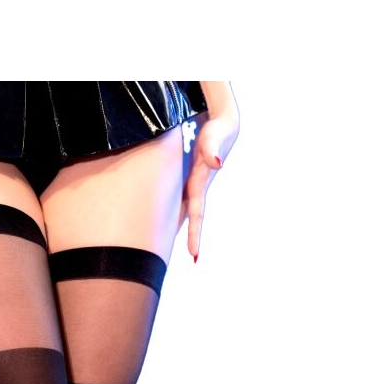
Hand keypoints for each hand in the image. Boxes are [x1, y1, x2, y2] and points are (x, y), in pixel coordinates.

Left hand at [180, 102, 239, 263]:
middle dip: (190, 238)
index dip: (195, 235)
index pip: (197, 215)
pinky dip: (172, 209)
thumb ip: (212, 149)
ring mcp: (192, 183)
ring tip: (169, 245)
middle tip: (188, 260)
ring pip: (182, 209)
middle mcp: (196, 188)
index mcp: (200, 185)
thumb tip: (217, 163)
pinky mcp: (187, 175)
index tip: (194, 256)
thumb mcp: (213, 137)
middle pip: (189, 218)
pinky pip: (178, 196)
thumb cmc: (216, 130)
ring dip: (178, 226)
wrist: (222, 123)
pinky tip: (161, 216)